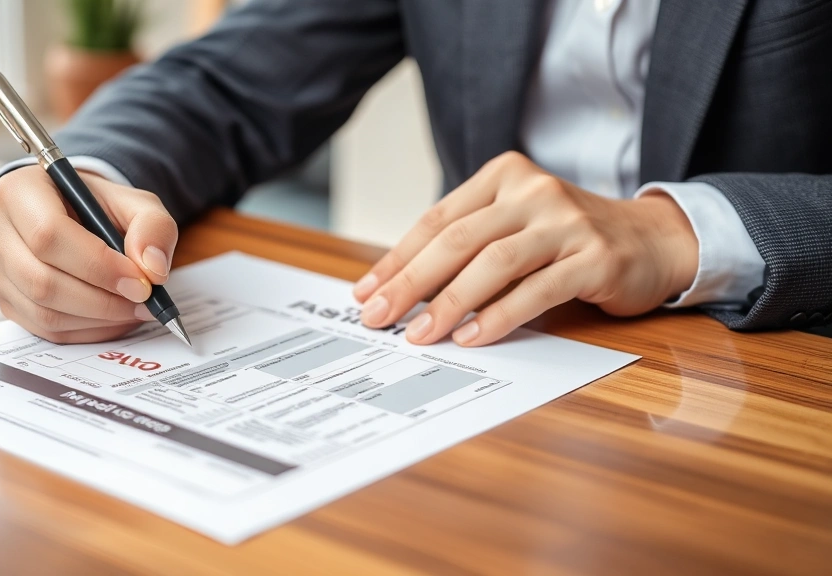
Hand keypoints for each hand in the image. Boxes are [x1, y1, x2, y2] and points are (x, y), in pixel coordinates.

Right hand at [0, 165, 177, 343]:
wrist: (74, 217)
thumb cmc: (99, 208)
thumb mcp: (135, 203)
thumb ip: (153, 227)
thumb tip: (152, 269)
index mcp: (19, 192)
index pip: (49, 235)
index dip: (99, 266)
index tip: (140, 282)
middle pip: (43, 281)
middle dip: (102, 299)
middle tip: (143, 300)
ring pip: (44, 312)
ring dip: (98, 319)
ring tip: (133, 308)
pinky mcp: (6, 302)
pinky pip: (46, 330)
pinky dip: (88, 330)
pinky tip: (114, 317)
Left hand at [352, 151, 698, 345]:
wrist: (653, 241)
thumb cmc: (569, 240)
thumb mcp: (515, 228)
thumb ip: (469, 247)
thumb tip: (401, 290)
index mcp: (504, 176)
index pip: (437, 220)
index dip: (397, 259)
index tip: (366, 292)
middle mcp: (534, 191)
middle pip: (457, 239)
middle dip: (411, 282)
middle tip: (379, 316)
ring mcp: (567, 222)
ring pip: (493, 262)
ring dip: (449, 303)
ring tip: (419, 334)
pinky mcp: (595, 257)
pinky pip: (536, 289)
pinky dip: (498, 316)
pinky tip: (471, 337)